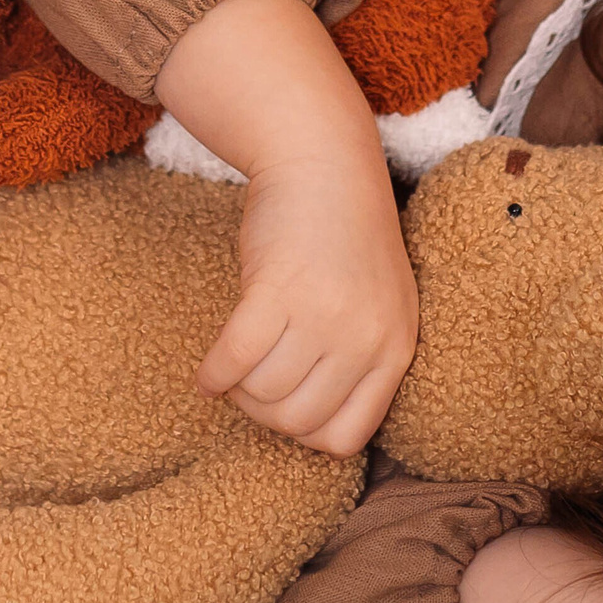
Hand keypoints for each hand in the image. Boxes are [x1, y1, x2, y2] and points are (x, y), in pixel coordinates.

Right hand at [201, 152, 416, 455]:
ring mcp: (323, 315)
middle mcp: (365, 338)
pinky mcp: (277, 290)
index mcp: (396, 350)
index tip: (284, 408)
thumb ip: (360, 359)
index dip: (303, 433)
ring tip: (235, 365)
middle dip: (261, 413)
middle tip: (249, 385)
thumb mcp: (379, 305)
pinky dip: (212, 375)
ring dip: (237, 389)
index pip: (345, 439)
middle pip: (295, 422)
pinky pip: (234, 360)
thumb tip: (306, 428)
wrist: (325, 164)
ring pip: (262, 394)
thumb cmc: (346, 238)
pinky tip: (206, 374)